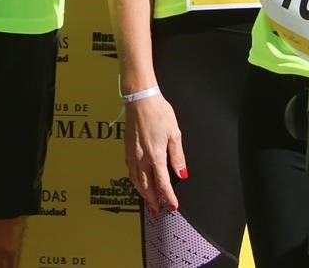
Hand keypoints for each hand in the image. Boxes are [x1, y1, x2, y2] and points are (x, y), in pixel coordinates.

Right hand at [124, 93, 185, 213]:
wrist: (140, 99)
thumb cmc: (159, 113)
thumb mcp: (174, 134)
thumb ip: (177, 156)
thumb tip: (182, 174)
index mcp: (155, 155)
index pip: (162, 183)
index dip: (168, 196)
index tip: (173, 205)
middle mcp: (141, 157)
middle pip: (146, 185)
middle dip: (152, 199)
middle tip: (157, 209)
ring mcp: (132, 153)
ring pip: (135, 180)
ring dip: (142, 192)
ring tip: (148, 199)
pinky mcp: (127, 148)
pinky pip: (130, 170)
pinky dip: (134, 180)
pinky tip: (137, 180)